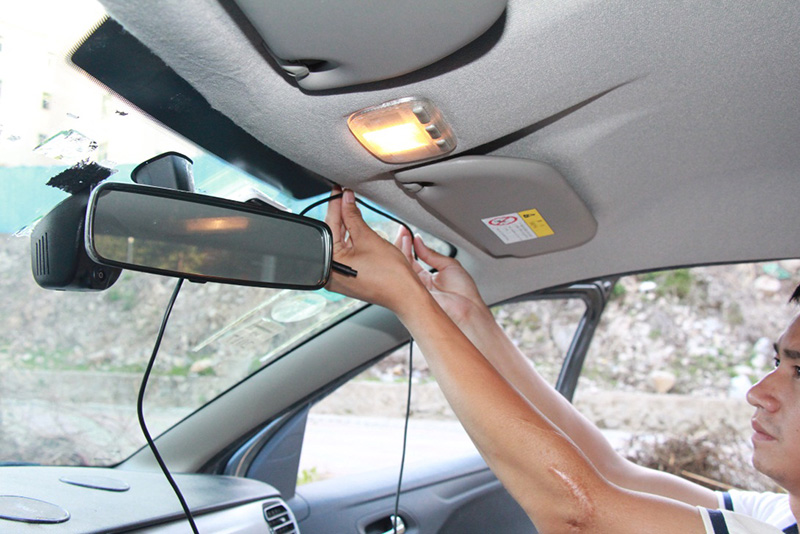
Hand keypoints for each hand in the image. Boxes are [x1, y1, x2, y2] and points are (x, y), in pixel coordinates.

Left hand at [324, 188, 423, 313]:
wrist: (406, 295)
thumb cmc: (390, 275)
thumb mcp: (368, 238)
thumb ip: (353, 216)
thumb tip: (345, 199)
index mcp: (330, 264)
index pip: (329, 225)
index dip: (335, 204)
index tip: (337, 190)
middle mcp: (330, 273)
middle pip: (333, 234)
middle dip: (340, 214)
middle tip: (345, 195)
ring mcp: (339, 277)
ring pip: (340, 243)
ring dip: (347, 225)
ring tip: (351, 207)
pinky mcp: (349, 278)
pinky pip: (346, 254)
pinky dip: (351, 240)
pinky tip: (356, 226)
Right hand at [394, 226, 487, 325]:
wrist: (468, 311)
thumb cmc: (465, 295)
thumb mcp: (449, 265)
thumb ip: (431, 254)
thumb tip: (418, 241)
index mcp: (428, 279)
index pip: (414, 259)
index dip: (410, 245)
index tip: (408, 233)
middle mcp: (419, 284)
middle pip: (405, 262)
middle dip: (402, 245)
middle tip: (402, 231)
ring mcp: (414, 288)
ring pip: (402, 266)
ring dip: (401, 249)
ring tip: (403, 235)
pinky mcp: (411, 291)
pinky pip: (403, 273)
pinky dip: (402, 258)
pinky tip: (403, 247)